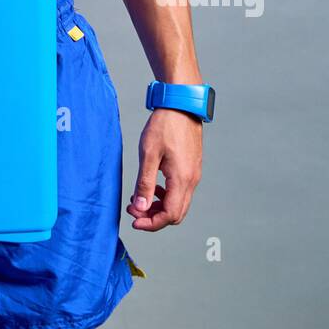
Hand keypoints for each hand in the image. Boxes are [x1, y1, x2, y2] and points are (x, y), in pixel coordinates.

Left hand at [126, 108, 202, 230]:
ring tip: (139, 198)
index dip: (151, 223)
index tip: (134, 220)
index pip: (169, 215)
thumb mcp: (149, 154)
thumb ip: (144, 183)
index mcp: (181, 179)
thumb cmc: (164, 125)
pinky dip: (166, 195)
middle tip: (134, 209)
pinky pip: (181, 192)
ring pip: (179, 203)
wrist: (181, 105)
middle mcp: (192, 181)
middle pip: (176, 214)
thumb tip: (140, 207)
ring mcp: (194, 174)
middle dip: (154, 217)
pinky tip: (152, 185)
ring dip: (159, 206)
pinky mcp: (192, 168)